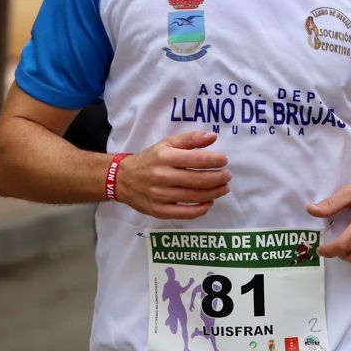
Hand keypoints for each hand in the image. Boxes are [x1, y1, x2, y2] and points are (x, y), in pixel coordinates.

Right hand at [115, 131, 229, 219]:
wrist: (123, 179)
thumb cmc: (150, 159)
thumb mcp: (167, 144)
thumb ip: (190, 139)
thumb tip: (213, 137)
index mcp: (165, 157)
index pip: (197, 160)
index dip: (215, 161)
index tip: (224, 161)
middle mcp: (162, 176)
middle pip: (198, 180)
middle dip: (218, 178)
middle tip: (227, 176)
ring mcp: (160, 195)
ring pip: (194, 197)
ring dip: (214, 193)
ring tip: (224, 188)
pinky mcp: (159, 210)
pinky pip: (185, 213)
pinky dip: (201, 209)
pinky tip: (209, 202)